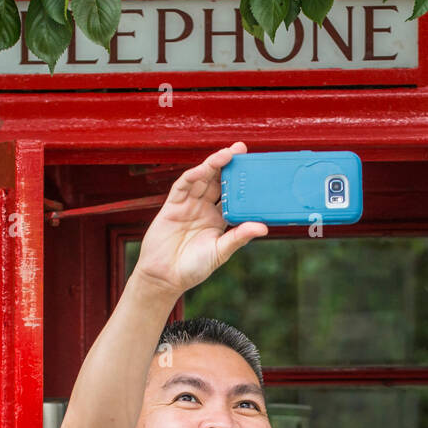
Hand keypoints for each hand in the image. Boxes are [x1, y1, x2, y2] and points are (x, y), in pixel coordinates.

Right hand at [130, 142, 266, 298]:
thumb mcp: (221, 252)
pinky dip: (193, 176)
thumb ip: (239, 237)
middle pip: (218, 181)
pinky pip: (183, 186)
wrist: (165, 277)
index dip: (242, 182)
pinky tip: (203, 169)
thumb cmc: (194, 268)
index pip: (233, 195)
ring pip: (202, 179)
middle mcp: (204, 208)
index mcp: (219, 219)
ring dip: (213, 165)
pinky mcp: (172, 205)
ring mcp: (188, 205)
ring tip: (227, 153)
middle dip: (229, 164)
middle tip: (242, 150)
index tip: (256, 170)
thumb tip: (263, 227)